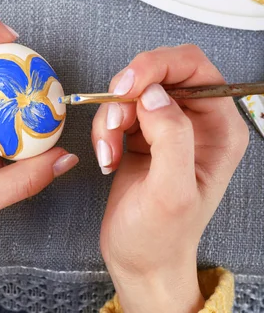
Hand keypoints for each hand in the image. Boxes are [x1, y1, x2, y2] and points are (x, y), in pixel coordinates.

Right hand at [92, 45, 248, 312]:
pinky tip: (108, 156)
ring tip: (110, 150)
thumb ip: (171, 138)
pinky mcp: (143, 131)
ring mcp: (169, 124)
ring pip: (134, 89)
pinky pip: (119, 108)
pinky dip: (105, 127)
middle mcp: (198, 120)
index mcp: (220, 128)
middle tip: (114, 119)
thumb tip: (154, 94)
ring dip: (113, 115)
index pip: (195, 67)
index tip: (128, 86)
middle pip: (162, 70)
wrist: (139, 260)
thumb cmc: (161, 236)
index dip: (159, 66)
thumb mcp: (171, 192)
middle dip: (131, 90)